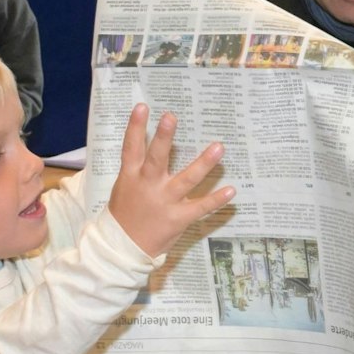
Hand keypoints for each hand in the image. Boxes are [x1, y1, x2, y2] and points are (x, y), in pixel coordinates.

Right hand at [108, 104, 236, 256]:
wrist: (122, 247)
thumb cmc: (125, 213)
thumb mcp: (124, 186)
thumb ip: (137, 166)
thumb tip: (147, 141)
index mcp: (131, 176)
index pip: (131, 148)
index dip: (134, 127)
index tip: (143, 107)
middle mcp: (148, 186)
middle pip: (156, 158)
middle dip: (163, 137)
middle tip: (172, 117)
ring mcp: (164, 202)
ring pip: (186, 179)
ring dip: (203, 163)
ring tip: (218, 147)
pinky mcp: (178, 218)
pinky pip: (200, 207)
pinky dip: (216, 199)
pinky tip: (231, 190)